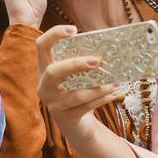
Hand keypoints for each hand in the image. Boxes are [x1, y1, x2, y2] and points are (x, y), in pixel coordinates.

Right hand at [35, 26, 122, 141]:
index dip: (54, 35)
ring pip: (77, 94)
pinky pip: (88, 106)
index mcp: (45, 69)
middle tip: (97, 61)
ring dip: (100, 87)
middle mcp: (44, 87)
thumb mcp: (75, 77)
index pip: (41, 46)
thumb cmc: (78, 93)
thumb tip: (106, 49)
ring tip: (115, 81)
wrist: (77, 127)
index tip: (74, 30)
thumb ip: (82, 63)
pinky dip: (103, 99)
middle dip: (75, 65)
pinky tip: (115, 93)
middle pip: (52, 72)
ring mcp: (54, 104)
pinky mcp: (67, 118)